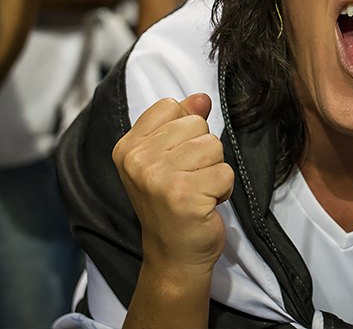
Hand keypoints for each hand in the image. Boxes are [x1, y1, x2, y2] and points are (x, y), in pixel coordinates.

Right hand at [113, 94, 233, 273]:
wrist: (174, 254)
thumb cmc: (172, 204)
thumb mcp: (169, 158)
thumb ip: (182, 122)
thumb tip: (201, 97)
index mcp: (127, 147)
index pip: (170, 106)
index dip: (185, 130)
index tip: (175, 158)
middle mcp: (137, 161)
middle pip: (197, 125)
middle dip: (203, 153)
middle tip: (187, 180)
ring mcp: (158, 178)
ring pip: (214, 147)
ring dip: (214, 171)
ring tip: (196, 191)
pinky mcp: (183, 195)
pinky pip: (225, 173)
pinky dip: (223, 189)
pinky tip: (204, 204)